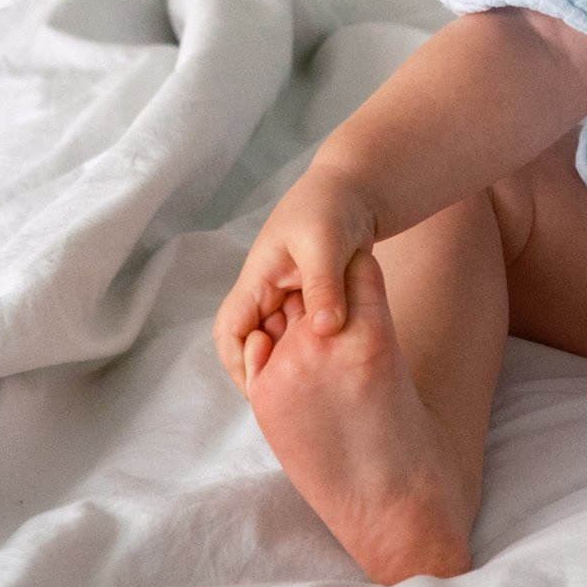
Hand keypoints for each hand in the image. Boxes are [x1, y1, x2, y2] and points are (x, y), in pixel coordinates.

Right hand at [212, 163, 378, 391]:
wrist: (356, 189)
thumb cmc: (333, 207)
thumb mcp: (326, 244)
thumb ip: (323, 286)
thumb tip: (324, 331)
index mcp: (258, 278)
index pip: (230, 329)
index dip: (238, 362)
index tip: (260, 389)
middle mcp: (267, 291)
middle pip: (253, 342)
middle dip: (268, 370)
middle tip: (297, 397)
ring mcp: (289, 296)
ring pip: (282, 341)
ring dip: (294, 361)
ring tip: (320, 387)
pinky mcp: (312, 299)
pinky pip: (306, 334)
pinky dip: (316, 349)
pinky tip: (338, 364)